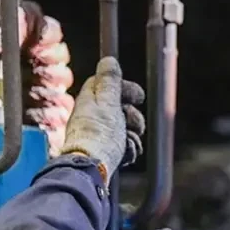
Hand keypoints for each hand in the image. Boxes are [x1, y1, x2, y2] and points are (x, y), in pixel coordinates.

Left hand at [61, 57, 145, 182]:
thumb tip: (109, 59)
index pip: (107, 84)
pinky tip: (126, 153)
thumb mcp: (108, 103)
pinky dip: (127, 148)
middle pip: (119, 107)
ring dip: (133, 134)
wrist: (91, 169)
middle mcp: (91, 116)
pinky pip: (121, 144)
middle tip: (134, 123)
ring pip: (123, 127)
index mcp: (90, 100)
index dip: (125, 88)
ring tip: (130, 141)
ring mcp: (97, 134)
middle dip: (133, 116)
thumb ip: (110, 81)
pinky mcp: (103, 151)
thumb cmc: (99, 136)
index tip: (139, 97)